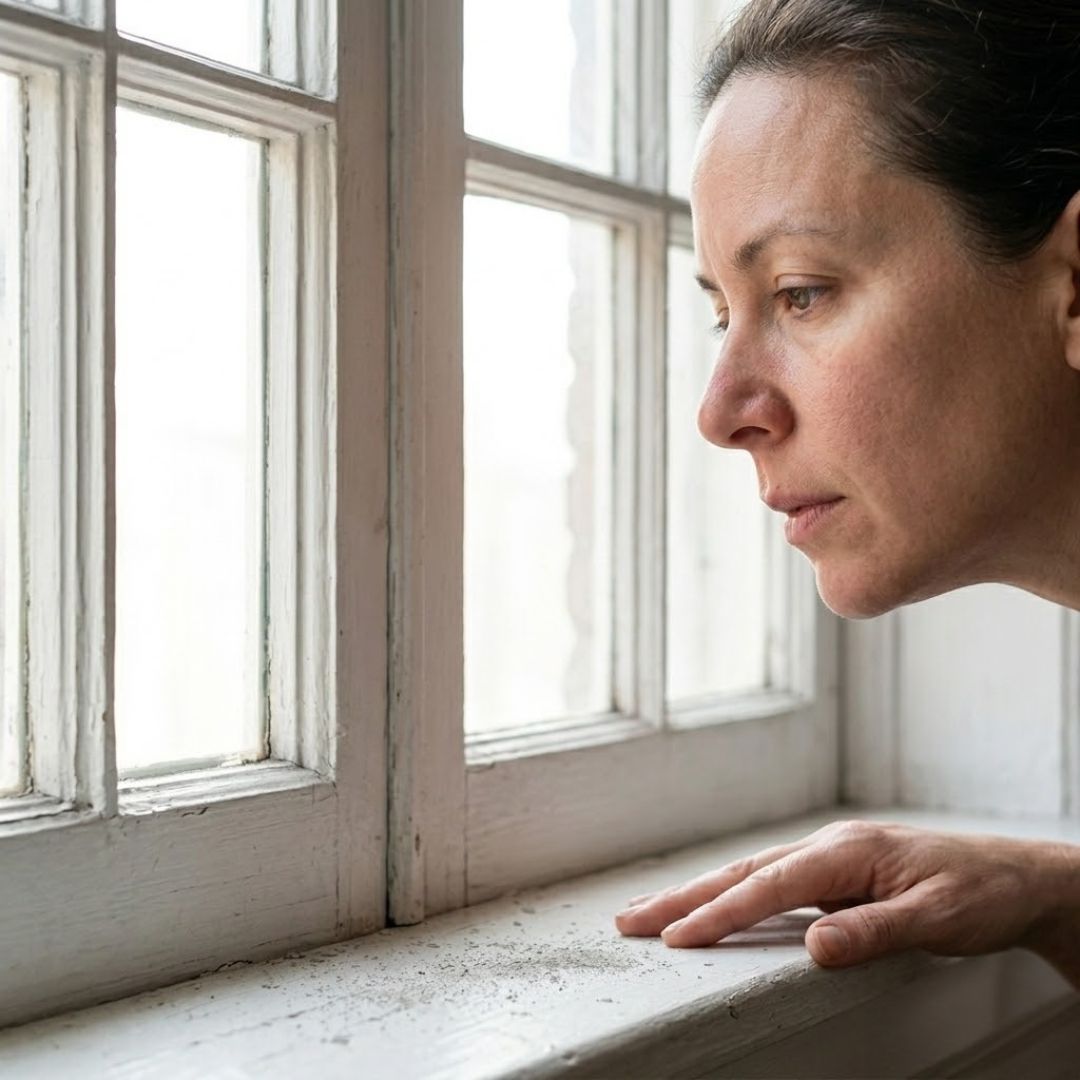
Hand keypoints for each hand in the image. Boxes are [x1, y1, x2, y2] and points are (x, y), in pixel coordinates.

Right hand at [614, 821, 1079, 975]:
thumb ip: (871, 932)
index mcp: (846, 852)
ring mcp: (830, 858)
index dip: (719, 914)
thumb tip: (811, 947)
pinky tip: (715, 907)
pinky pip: (770, 883)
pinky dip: (732, 895)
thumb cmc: (981, 893)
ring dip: (698, 894)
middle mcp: (829, 848)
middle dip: (682, 898)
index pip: (768, 888)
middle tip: (629, 918)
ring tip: (652, 912)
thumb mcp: (935, 918)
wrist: (1018, 878)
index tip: (677, 937)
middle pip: (742, 874)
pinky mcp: (835, 872)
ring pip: (749, 875)